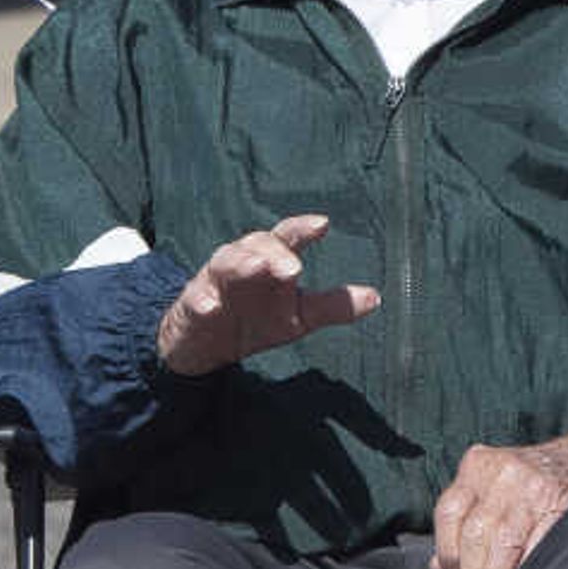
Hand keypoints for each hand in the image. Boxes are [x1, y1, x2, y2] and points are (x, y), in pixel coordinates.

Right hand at [154, 213, 377, 376]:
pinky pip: (195, 298)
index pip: (287, 237)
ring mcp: (215, 281)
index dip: (302, 228)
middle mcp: (243, 263)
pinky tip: (210, 305)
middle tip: (293, 267)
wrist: (205, 345)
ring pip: (225, 262)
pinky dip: (202, 299)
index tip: (323, 224)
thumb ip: (332, 306)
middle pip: (257, 244)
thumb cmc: (256, 319)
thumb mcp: (298, 316)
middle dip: (275, 252)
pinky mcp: (192, 304)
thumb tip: (375, 297)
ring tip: (257, 267)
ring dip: (241, 262)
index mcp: (270, 261)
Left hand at [427, 423, 567, 568]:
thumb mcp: (490, 487)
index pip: (449, 514)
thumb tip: (437, 568)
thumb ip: (463, 521)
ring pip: (504, 543)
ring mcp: (536, 486)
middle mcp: (503, 472)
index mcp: (478, 466)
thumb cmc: (531, 480)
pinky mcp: (566, 502)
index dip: (449, 556)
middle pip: (476, 533)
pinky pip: (541, 545)